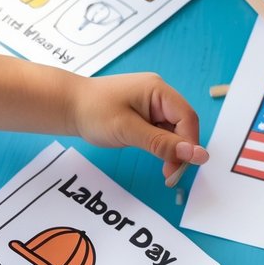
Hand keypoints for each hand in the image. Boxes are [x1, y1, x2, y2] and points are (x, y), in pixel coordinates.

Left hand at [70, 71, 207, 183]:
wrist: (67, 106)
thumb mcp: (128, 130)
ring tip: (166, 171)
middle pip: (184, 124)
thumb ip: (162, 143)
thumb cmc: (93, 112)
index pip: (187, 118)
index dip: (190, 144)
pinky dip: (163, 147)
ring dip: (172, 151)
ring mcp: (153, 104)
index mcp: (159, 90)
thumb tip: (197, 155)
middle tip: (171, 174)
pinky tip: (159, 159)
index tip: (182, 168)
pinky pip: (163, 131)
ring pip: (175, 130)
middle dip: (182, 150)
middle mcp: (159, 95)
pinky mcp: (146, 114)